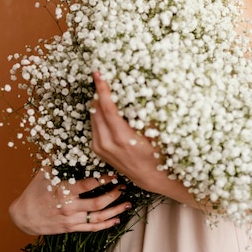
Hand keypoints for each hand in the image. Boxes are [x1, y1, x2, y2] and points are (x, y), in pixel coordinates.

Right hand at [9, 169, 130, 235]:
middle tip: (125, 185)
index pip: (90, 184)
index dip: (105, 178)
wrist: (24, 216)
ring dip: (116, 210)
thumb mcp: (46, 172)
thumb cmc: (35, 190)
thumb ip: (60, 159)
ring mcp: (72, 219)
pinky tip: (117, 219)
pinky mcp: (72, 228)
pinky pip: (93, 228)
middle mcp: (70, 206)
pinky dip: (107, 224)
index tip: (116, 172)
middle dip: (115, 194)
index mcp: (64, 190)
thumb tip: (71, 140)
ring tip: (128, 203)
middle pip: (99, 202)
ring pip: (99, 217)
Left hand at [90, 73, 160, 189]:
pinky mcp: (97, 150)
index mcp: (122, 137)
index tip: (98, 74)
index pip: (106, 108)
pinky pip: (93, 126)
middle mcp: (107, 143)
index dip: (102, 89)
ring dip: (97, 102)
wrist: (151, 177)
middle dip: (99, 92)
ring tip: (105, 89)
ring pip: (93, 117)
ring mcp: (100, 147)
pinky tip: (105, 107)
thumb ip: (145, 115)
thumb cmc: (158, 154)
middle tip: (104, 77)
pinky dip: (97, 114)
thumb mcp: (155, 133)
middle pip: (96, 110)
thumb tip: (139, 92)